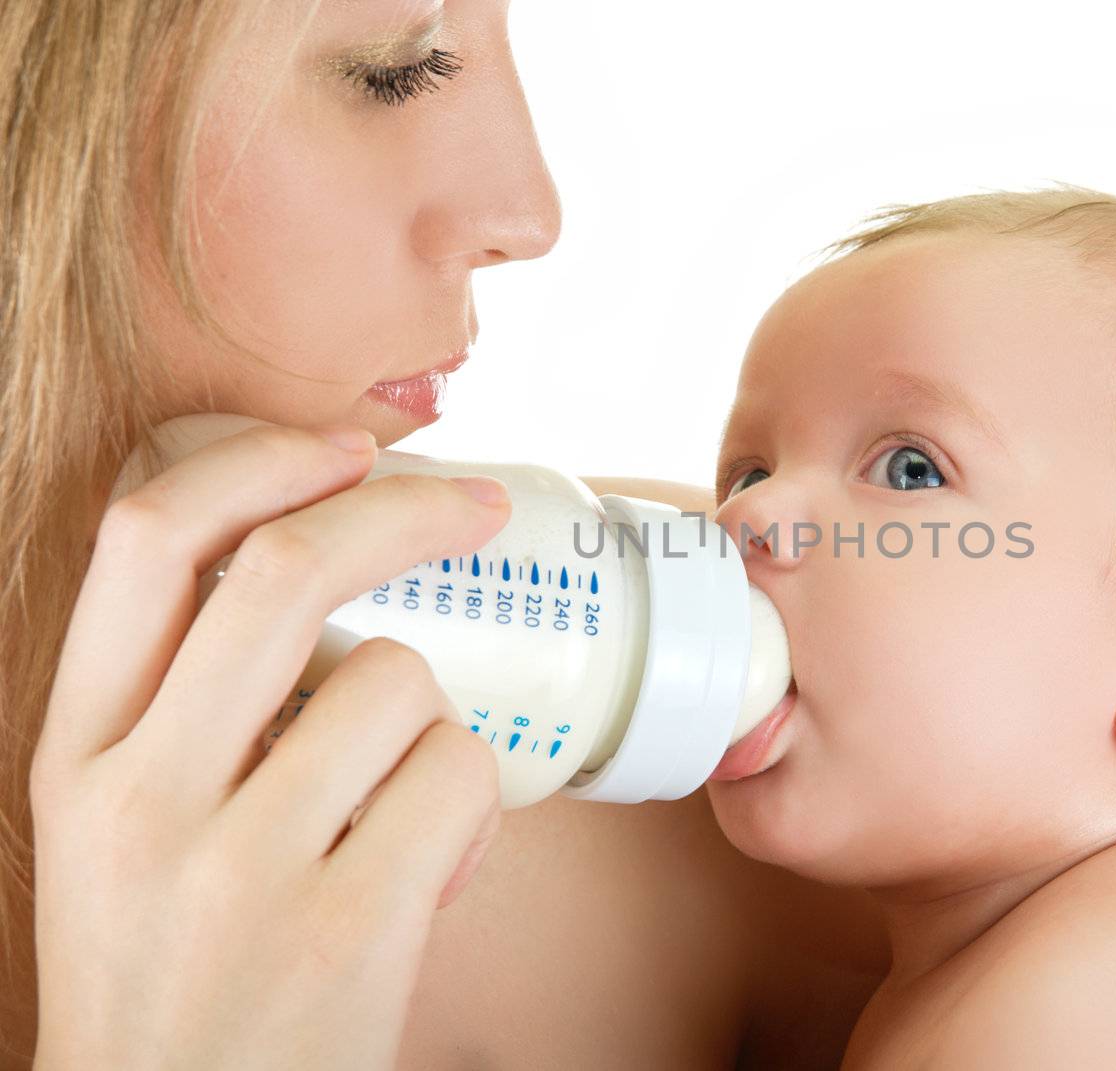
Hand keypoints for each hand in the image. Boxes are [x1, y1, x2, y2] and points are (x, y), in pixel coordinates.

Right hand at [29, 421, 510, 1069]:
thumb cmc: (178, 975)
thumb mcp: (128, 832)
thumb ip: (192, 713)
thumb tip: (339, 583)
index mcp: (77, 757)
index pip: (144, 543)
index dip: (259, 462)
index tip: (348, 447)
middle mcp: (140, 798)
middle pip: (284, 569)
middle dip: (406, 510)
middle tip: (480, 507)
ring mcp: (239, 866)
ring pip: (398, 679)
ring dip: (434, 718)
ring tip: (400, 804)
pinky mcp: (346, 926)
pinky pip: (456, 778)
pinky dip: (471, 802)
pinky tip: (429, 868)